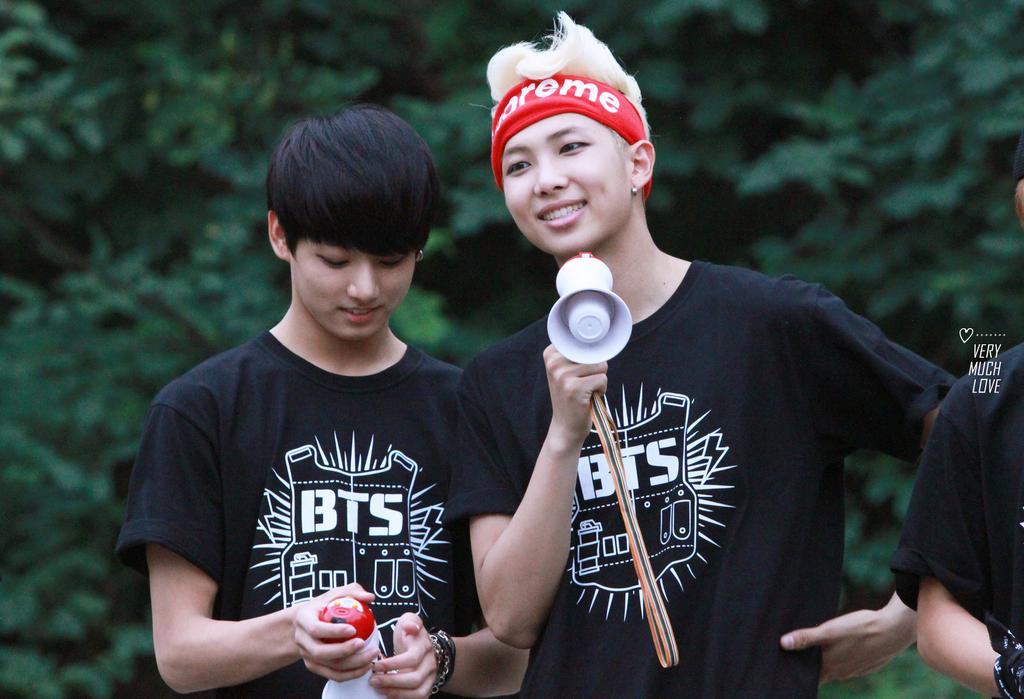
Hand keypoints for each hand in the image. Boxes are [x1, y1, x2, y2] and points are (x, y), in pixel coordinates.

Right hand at [293, 584, 377, 680]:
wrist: (304, 624)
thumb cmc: (323, 606)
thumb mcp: (334, 594)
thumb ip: (352, 591)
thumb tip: (369, 597)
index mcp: (304, 620)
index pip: (315, 629)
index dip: (333, 632)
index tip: (353, 629)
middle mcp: (302, 641)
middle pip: (320, 652)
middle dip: (343, 651)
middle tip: (363, 643)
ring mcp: (307, 656)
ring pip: (328, 667)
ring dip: (352, 665)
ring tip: (371, 656)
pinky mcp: (315, 667)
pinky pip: (333, 675)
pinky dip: (351, 674)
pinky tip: (366, 666)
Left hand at [369, 613, 436, 698]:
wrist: (424, 647)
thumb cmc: (411, 635)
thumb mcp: (409, 621)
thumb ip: (410, 621)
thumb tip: (411, 628)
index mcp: (424, 647)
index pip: (411, 659)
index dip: (393, 664)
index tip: (375, 665)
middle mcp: (430, 664)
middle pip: (415, 679)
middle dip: (391, 681)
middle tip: (373, 680)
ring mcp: (430, 678)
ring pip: (418, 692)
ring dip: (397, 693)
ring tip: (379, 689)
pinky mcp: (427, 688)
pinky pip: (419, 698)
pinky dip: (403, 698)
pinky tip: (389, 695)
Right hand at [543, 344, 607, 446]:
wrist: (566, 426)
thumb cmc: (572, 396)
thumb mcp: (567, 371)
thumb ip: (578, 353)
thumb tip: (601, 346)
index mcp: (551, 354)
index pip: (583, 342)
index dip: (587, 358)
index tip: (577, 372)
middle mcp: (554, 363)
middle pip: (593, 353)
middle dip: (594, 369)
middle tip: (582, 384)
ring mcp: (563, 375)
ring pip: (600, 365)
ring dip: (598, 380)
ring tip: (586, 390)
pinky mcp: (575, 388)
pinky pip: (602, 379)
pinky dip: (601, 389)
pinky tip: (589, 397)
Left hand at [780, 593, 915, 682]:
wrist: (895, 629)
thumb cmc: (861, 628)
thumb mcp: (830, 630)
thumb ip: (807, 638)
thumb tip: (783, 644)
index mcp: (831, 666)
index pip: (811, 677)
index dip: (799, 672)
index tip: (789, 668)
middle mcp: (843, 672)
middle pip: (823, 673)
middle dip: (812, 667)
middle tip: (801, 654)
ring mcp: (857, 669)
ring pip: (837, 669)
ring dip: (829, 662)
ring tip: (820, 649)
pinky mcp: (868, 664)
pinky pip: (851, 664)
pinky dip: (844, 658)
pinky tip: (843, 647)